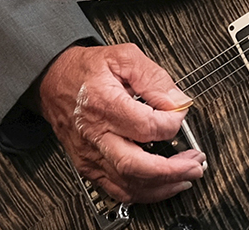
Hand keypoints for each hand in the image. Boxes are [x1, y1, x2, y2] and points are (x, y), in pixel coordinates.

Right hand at [36, 43, 205, 203]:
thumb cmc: (86, 70)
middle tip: (195, 164)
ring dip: (162, 185)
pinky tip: (162, 184)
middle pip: (135, 165)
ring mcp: (90, 154)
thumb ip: (154, 78)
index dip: (171, 124)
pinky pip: (117, 189)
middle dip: (172, 170)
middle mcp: (95, 134)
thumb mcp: (123, 57)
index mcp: (103, 103)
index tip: (181, 116)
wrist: (53, 80)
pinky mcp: (88, 165)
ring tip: (186, 176)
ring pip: (128, 184)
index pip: (145, 126)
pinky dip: (144, 192)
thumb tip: (177, 102)